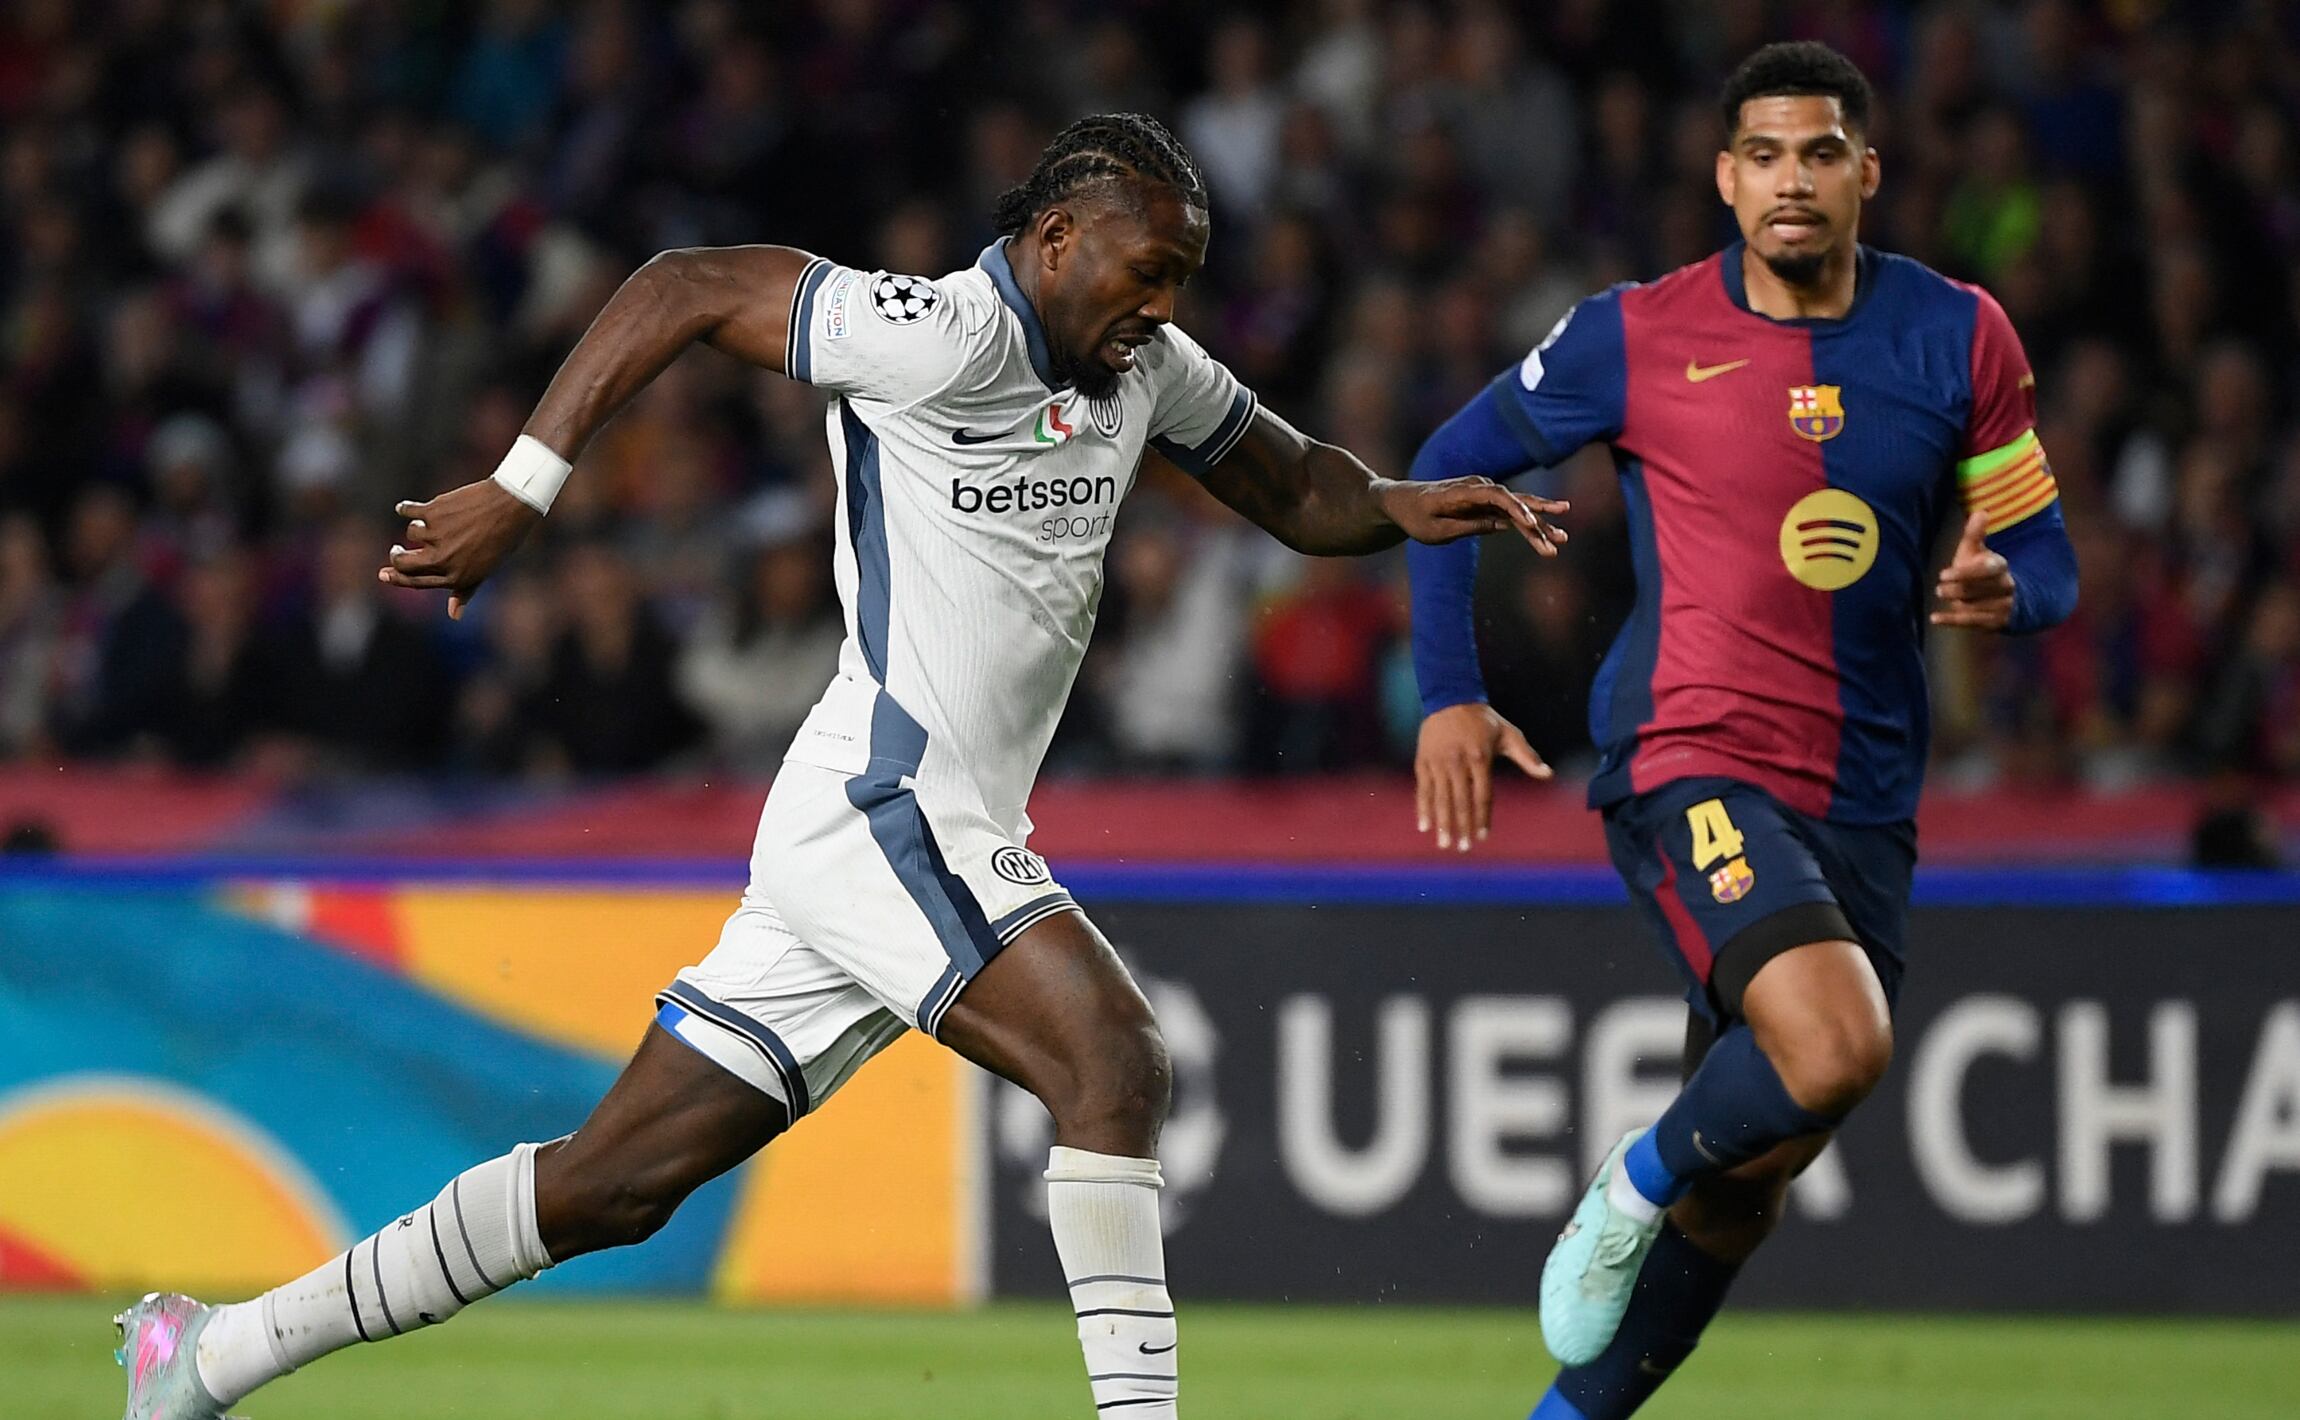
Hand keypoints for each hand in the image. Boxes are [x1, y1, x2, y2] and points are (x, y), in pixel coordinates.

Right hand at [377, 479, 541, 619]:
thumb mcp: (485, 569)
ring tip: (439, 522)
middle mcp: (442, 559)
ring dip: (418, 527)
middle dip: (395, 557)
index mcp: (455, 576)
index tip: (383, 574)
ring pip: (410, 533)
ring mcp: (435, 535)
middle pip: (403, 562)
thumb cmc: (501, 539)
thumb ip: (464, 591)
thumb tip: (453, 616)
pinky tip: (405, 508)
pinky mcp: (432, 512)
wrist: (510, 506)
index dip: (397, 578)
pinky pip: (408, 511)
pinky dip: (405, 509)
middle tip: (395, 550)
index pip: (416, 581)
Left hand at [1379, 477, 1568, 554]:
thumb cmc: (1414, 516)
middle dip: (1539, 521)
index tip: (1531, 524)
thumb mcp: (1434, 529)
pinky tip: (1549, 531)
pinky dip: (1529, 525)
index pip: (1497, 496)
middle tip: (1560, 539)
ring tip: (1563, 537)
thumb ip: (1467, 526)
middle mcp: (1479, 488)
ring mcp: (1485, 495)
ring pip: (1519, 509)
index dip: (1516, 509)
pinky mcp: (1486, 504)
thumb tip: (1499, 526)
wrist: (1402, 501)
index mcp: (1464, 491)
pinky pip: (1511, 514)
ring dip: (1541, 524)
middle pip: (1515, 503)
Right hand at [1414, 702, 1551, 851]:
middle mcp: (1457, 762)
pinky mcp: (1423, 761)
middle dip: (1461, 827)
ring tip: (1444, 844)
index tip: (1483, 837)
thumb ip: (1527, 757)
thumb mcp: (1509, 734)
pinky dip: (1423, 808)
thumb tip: (1548, 774)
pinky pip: (1423, 789)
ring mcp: (1438, 762)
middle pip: (1460, 801)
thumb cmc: (1484, 721)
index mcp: (1480, 758)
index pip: (1482, 795)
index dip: (1482, 817)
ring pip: (1440, 798)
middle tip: (1463, 848)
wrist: (1450, 698)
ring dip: (1442, 823)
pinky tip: (1424, 827)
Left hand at [1932, 509, 2014, 629]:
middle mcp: (2006, 586)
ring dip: (1958, 603)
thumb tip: (1980, 512)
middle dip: (1957, 589)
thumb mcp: (1976, 551)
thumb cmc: (1981, 569)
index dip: (1965, 573)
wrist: (2006, 596)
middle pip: (1979, 589)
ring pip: (1977, 606)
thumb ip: (1975, 535)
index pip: (1986, 570)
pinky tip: (1935, 618)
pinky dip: (1952, 621)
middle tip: (1939, 589)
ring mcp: (2002, 606)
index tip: (1943, 574)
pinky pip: (1973, 622)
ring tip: (1942, 596)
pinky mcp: (1995, 622)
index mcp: (2000, 566)